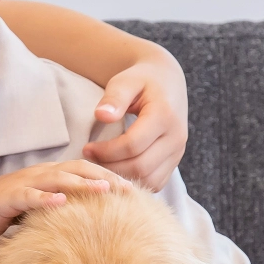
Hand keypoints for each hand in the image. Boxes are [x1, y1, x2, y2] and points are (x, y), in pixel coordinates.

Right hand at [0, 160, 119, 239]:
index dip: (109, 175)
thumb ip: (64, 205)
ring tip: (103, 189)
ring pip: (58, 178)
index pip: (86, 169)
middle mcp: (41, 173)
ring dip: (82, 183)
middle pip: (78, 169)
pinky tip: (61, 202)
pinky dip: (46, 198)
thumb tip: (94, 217)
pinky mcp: (10, 196)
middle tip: (127, 188)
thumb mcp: (42, 205)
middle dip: (104, 176)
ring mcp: (26, 182)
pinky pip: (30, 195)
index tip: (131, 188)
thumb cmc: (11, 209)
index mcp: (52, 173)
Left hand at [81, 49, 188, 191]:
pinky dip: (134, 182)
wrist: (167, 82)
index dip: (106, 151)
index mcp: (165, 115)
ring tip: (100, 167)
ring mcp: (178, 152)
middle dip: (110, 167)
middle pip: (141, 167)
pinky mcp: (175, 161)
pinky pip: (155, 183)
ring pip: (149, 180)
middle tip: (89, 160)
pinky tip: (115, 171)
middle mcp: (176, 137)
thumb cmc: (141, 80)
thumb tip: (101, 115)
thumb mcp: (126, 81)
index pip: (133, 145)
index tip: (86, 148)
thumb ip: (114, 97)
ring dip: (121, 179)